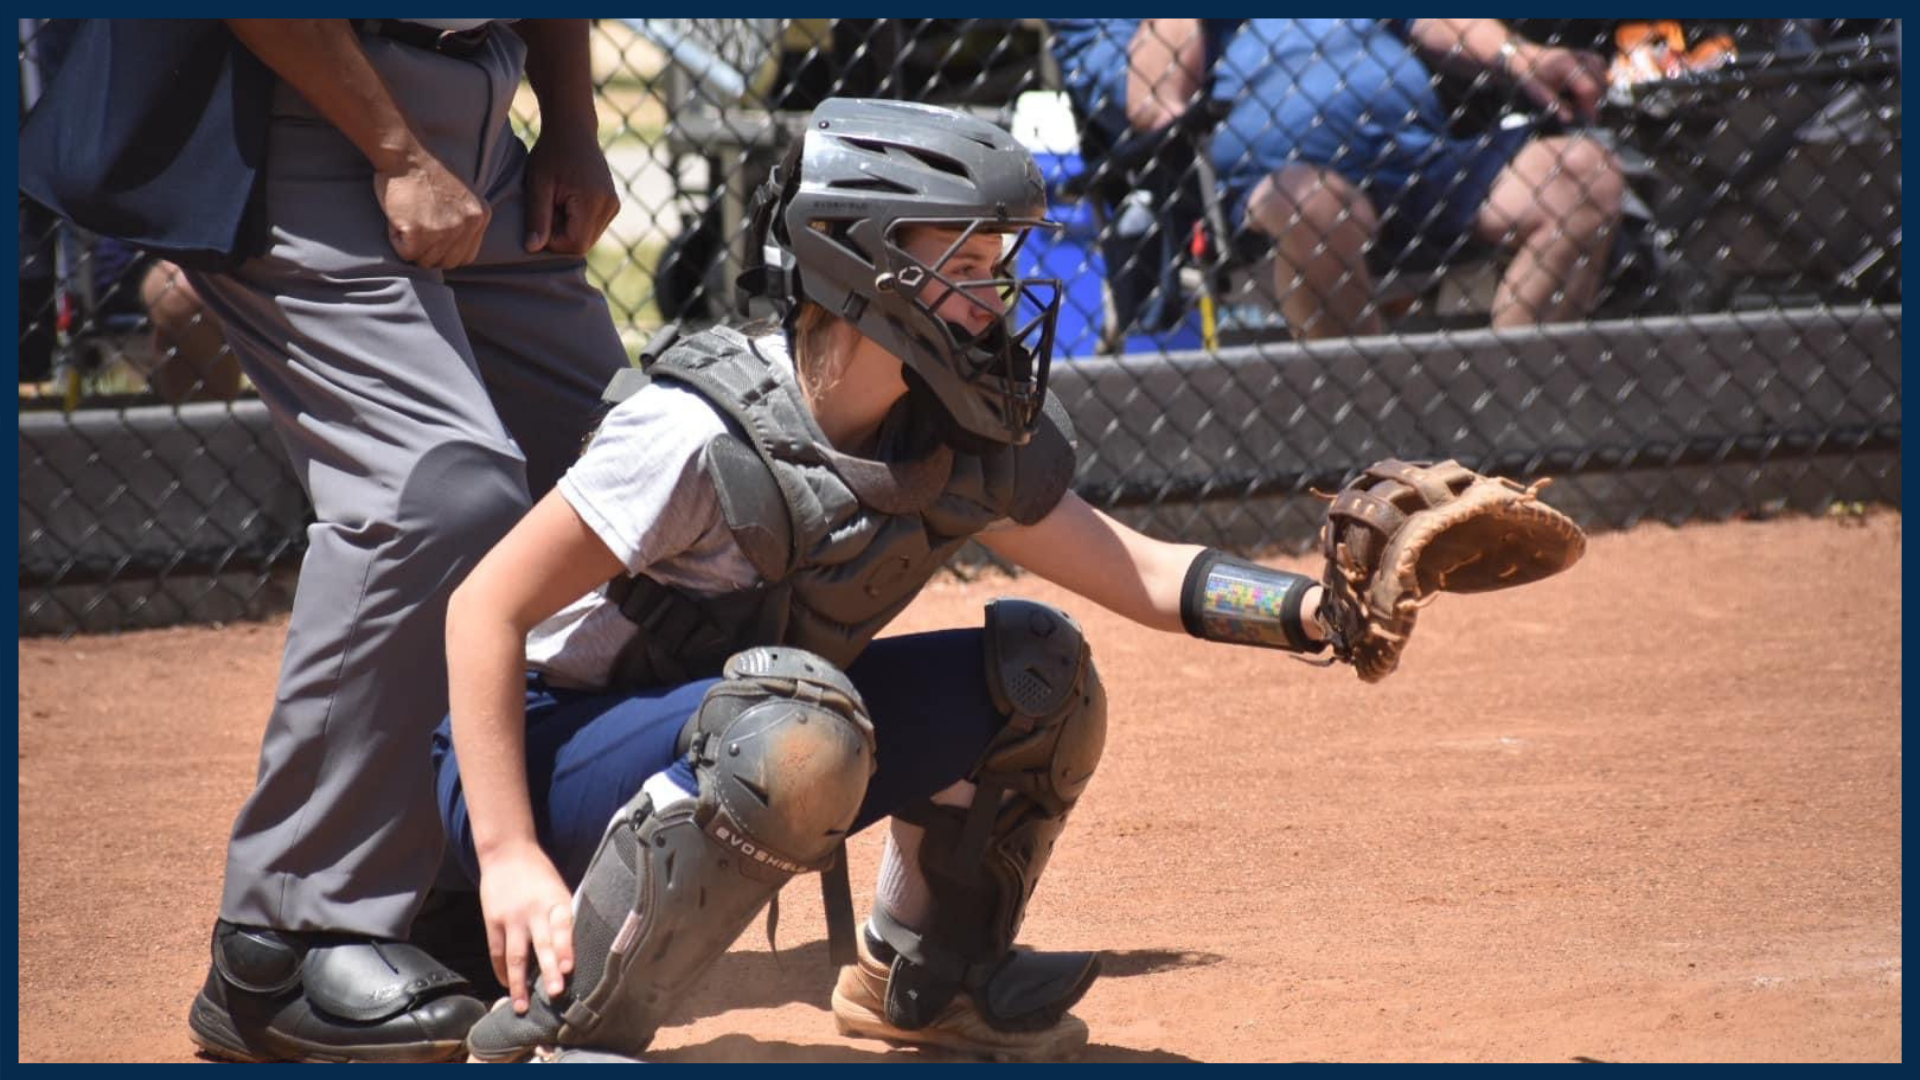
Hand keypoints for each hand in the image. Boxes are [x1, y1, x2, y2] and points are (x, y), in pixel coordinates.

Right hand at [373, 150, 491, 268]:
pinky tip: (398, 218)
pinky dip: (396, 240)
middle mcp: (467, 225)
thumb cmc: (427, 171)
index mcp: (480, 216)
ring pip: (425, 261)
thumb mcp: (462, 195)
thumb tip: (455, 248)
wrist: (406, 153)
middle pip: (446, 262)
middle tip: (415, 227)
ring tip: (407, 218)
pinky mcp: (420, 232)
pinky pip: (406, 254)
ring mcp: (445, 230)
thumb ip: (465, 220)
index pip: (466, 257)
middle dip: (428, 251)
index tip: (431, 238)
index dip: (445, 252)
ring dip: (411, 245)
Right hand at [478, 842, 576, 1013]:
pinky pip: (497, 952)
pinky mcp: (492, 921)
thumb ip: (565, 918)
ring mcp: (511, 917)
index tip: (568, 968)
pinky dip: (502, 971)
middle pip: (541, 945)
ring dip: (519, 983)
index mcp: (556, 901)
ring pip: (515, 955)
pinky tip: (508, 986)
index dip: (565, 947)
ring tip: (522, 1006)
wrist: (506, 852)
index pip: (562, 925)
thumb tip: (577, 952)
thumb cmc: (541, 876)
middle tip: (554, 993)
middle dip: (548, 971)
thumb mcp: (560, 890)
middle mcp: (534, 911)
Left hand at [523, 122, 619, 254]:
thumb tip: (532, 249)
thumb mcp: (538, 184)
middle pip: (582, 244)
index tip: (538, 219)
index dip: (552, 241)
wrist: (573, 128)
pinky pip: (593, 228)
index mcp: (593, 201)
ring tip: (556, 203)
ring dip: (568, 230)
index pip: (574, 244)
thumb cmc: (551, 152)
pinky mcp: (612, 205)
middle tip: (546, 209)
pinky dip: (576, 223)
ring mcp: (614, 206)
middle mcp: (609, 206)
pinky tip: (566, 203)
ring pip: (588, 238)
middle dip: (560, 236)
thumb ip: (537, 218)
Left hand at [1510, 44, 1607, 123]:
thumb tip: (1569, 119)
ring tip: (1585, 101)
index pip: (1589, 89)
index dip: (1591, 107)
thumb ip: (1555, 105)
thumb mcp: (1537, 92)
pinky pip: (1600, 65)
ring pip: (1603, 73)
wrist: (1522, 54)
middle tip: (1585, 112)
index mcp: (1567, 66)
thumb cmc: (1528, 74)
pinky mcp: (1583, 53)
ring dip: (1599, 89)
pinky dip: (1598, 76)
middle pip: (1600, 82)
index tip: (1590, 119)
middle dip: (1595, 100)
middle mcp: (1579, 58)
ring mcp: (1582, 53)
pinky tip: (1587, 85)